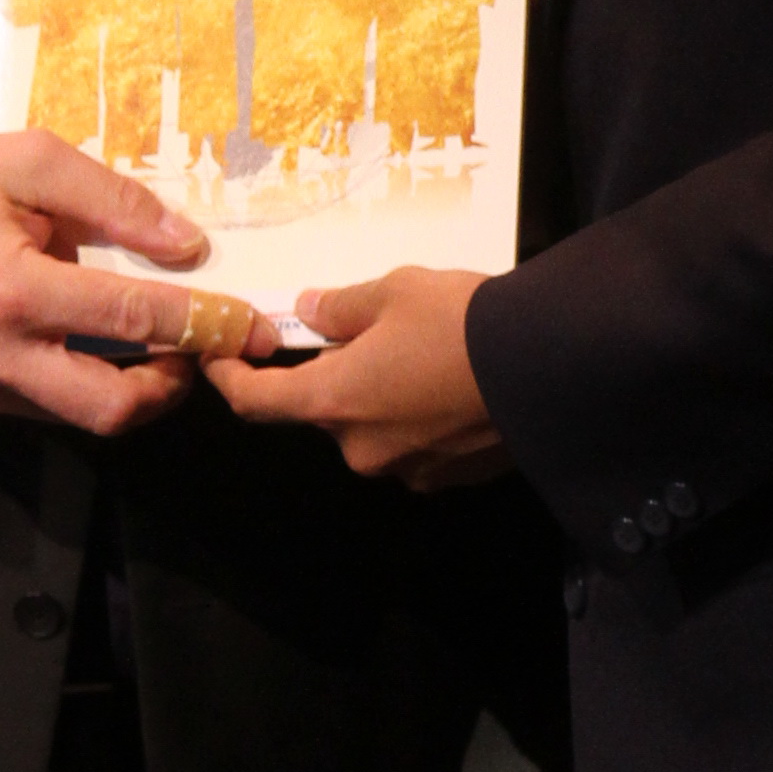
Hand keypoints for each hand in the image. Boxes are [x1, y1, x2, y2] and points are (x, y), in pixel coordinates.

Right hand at [0, 131, 217, 434]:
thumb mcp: (19, 162)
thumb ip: (109, 201)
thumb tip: (186, 245)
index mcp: (10, 289)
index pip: (131, 322)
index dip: (201, 326)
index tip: (244, 326)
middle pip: (111, 410)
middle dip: (169, 389)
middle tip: (192, 354)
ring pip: (75, 414)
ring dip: (120, 384)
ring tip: (136, 338)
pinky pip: (33, 406)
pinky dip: (65, 377)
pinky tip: (61, 336)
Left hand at [206, 267, 506, 484]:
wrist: (552, 367)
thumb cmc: (461, 321)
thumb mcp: (394, 291)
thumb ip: (340, 307)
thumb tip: (309, 315)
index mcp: (333, 403)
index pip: (256, 403)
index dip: (229, 379)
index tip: (221, 357)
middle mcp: (360, 450)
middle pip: (326, 411)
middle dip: (337, 375)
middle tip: (368, 331)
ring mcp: (407, 473)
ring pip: (375, 429)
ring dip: (382, 397)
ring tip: (425, 353)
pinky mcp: (450, 480)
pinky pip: (417, 444)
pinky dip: (420, 418)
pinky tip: (454, 384)